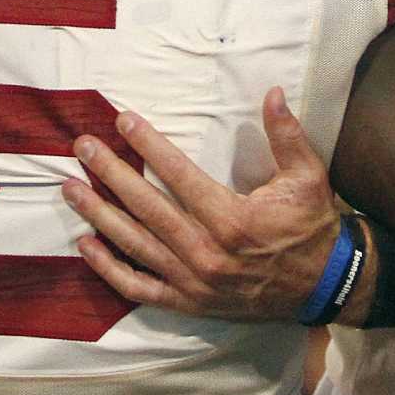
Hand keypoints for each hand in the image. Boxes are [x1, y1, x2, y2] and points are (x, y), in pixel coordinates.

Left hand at [61, 87, 342, 320]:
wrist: (323, 286)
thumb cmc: (312, 226)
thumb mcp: (309, 177)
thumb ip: (287, 134)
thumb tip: (272, 92)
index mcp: (232, 219)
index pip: (178, 175)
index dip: (148, 145)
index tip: (123, 121)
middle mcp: (206, 252)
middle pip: (146, 207)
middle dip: (110, 174)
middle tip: (82, 148)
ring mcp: (193, 281)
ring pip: (135, 245)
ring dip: (99, 215)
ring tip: (70, 189)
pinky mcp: (188, 303)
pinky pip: (139, 288)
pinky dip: (109, 269)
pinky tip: (86, 245)